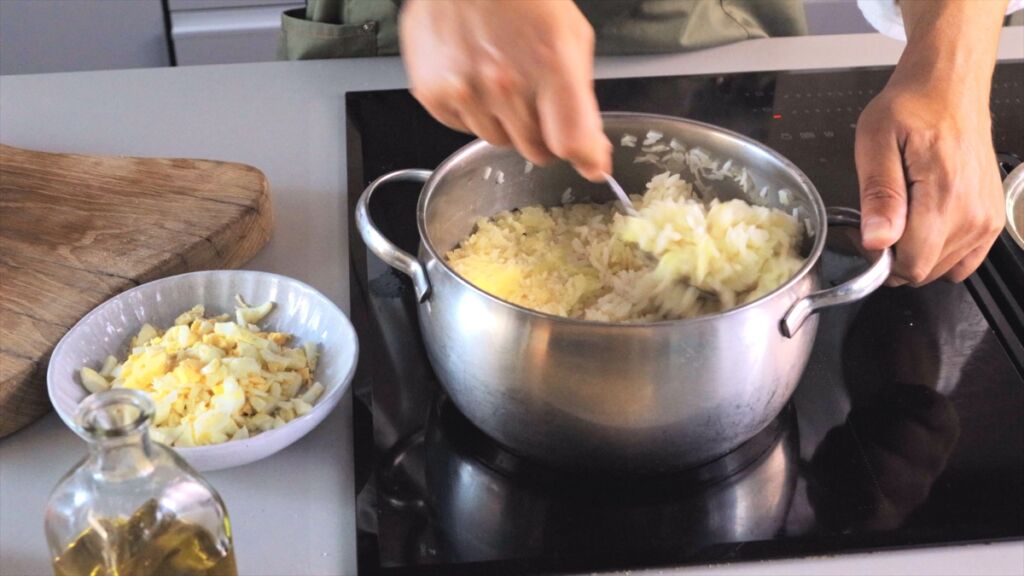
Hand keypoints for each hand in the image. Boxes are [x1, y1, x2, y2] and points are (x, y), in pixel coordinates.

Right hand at [399, 0, 611, 180]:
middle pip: (535, 150)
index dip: (584, 156)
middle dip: (542, 135)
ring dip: (504, 121)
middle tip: (537, 100)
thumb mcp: (572, 37)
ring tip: (500, 78)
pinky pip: (462, 127)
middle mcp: (505, 83)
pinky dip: (472, 111)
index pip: (572, 141)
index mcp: (550, 64)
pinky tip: (474, 77)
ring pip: (497, 141)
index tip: (590, 162)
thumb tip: (591, 153)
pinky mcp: (434, 93)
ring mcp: (465, 90)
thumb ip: (582, 102)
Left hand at [855, 81, 1003, 284]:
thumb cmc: (910, 108)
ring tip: (905, 214)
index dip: (881, 259)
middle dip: (895, 258)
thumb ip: (879, 195)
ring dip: (917, 253)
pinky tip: (926, 225)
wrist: (950, 87)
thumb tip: (877, 241)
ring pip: (942, 268)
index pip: (911, 265)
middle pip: (925, 271)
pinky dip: (941, 252)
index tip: (868, 233)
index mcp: (944, 196)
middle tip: (882, 220)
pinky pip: (964, 260)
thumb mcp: (876, 143)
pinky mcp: (993, 218)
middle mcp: (973, 214)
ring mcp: (987, 219)